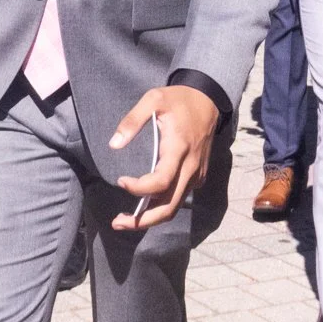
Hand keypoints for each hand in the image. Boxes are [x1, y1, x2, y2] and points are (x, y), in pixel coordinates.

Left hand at [109, 85, 218, 230]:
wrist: (209, 100)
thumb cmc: (178, 100)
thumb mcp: (153, 99)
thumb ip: (132, 120)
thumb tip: (113, 144)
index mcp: (178, 149)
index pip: (160, 182)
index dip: (139, 188)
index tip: (121, 181)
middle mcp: (190, 167)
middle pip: (169, 206)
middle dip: (143, 220)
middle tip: (117, 223)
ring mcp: (196, 174)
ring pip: (175, 205)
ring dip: (151, 217)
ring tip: (126, 220)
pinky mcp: (198, 176)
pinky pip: (180, 197)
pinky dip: (162, 206)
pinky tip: (145, 204)